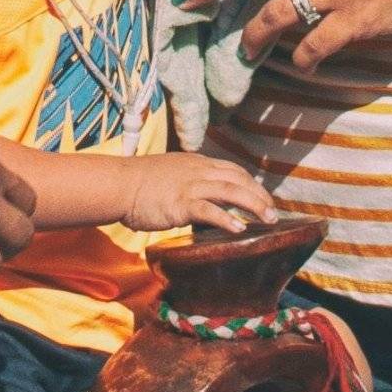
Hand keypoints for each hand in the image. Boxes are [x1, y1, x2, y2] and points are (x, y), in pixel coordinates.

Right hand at [123, 153, 278, 236]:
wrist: (118, 184)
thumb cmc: (139, 183)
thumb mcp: (172, 174)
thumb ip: (190, 182)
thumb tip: (205, 199)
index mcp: (197, 163)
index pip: (233, 170)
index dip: (252, 184)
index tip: (263, 198)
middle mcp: (198, 170)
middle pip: (239, 179)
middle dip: (260, 195)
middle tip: (274, 213)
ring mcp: (190, 185)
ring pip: (231, 191)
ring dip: (253, 205)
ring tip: (268, 220)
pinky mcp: (180, 203)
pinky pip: (209, 210)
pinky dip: (226, 218)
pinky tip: (239, 229)